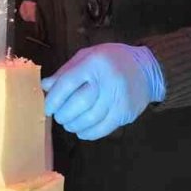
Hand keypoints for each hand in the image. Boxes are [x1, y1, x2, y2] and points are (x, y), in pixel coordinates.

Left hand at [42, 44, 165, 140]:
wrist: (146, 69)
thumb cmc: (111, 61)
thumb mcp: (88, 57)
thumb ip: (66, 71)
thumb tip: (45, 87)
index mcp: (95, 62)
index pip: (67, 83)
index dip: (54, 99)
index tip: (47, 108)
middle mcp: (108, 80)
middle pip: (78, 104)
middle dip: (63, 114)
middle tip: (59, 117)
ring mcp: (118, 98)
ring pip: (89, 119)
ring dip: (74, 125)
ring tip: (69, 124)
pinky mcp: (125, 113)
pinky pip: (102, 129)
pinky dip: (88, 133)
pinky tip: (81, 131)